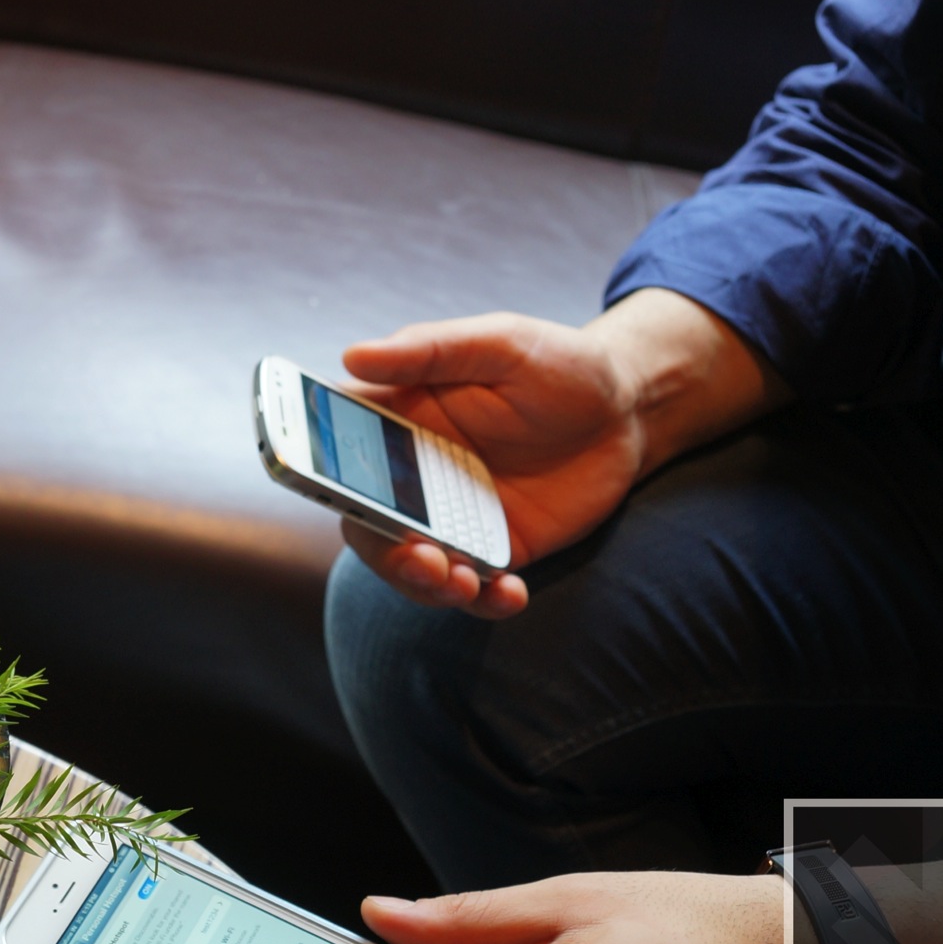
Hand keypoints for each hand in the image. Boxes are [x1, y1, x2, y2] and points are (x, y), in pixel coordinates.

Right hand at [338, 289, 782, 617]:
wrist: (630, 411)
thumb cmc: (558, 363)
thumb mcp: (498, 342)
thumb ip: (428, 350)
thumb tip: (351, 354)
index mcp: (400, 418)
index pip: (337, 447)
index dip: (312, 468)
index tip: (316, 485)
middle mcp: (416, 474)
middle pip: (370, 523)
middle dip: (385, 550)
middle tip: (420, 556)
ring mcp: (454, 516)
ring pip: (414, 565)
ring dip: (426, 585)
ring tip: (460, 582)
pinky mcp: (497, 549)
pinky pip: (475, 587)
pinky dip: (484, 601)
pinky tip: (509, 593)